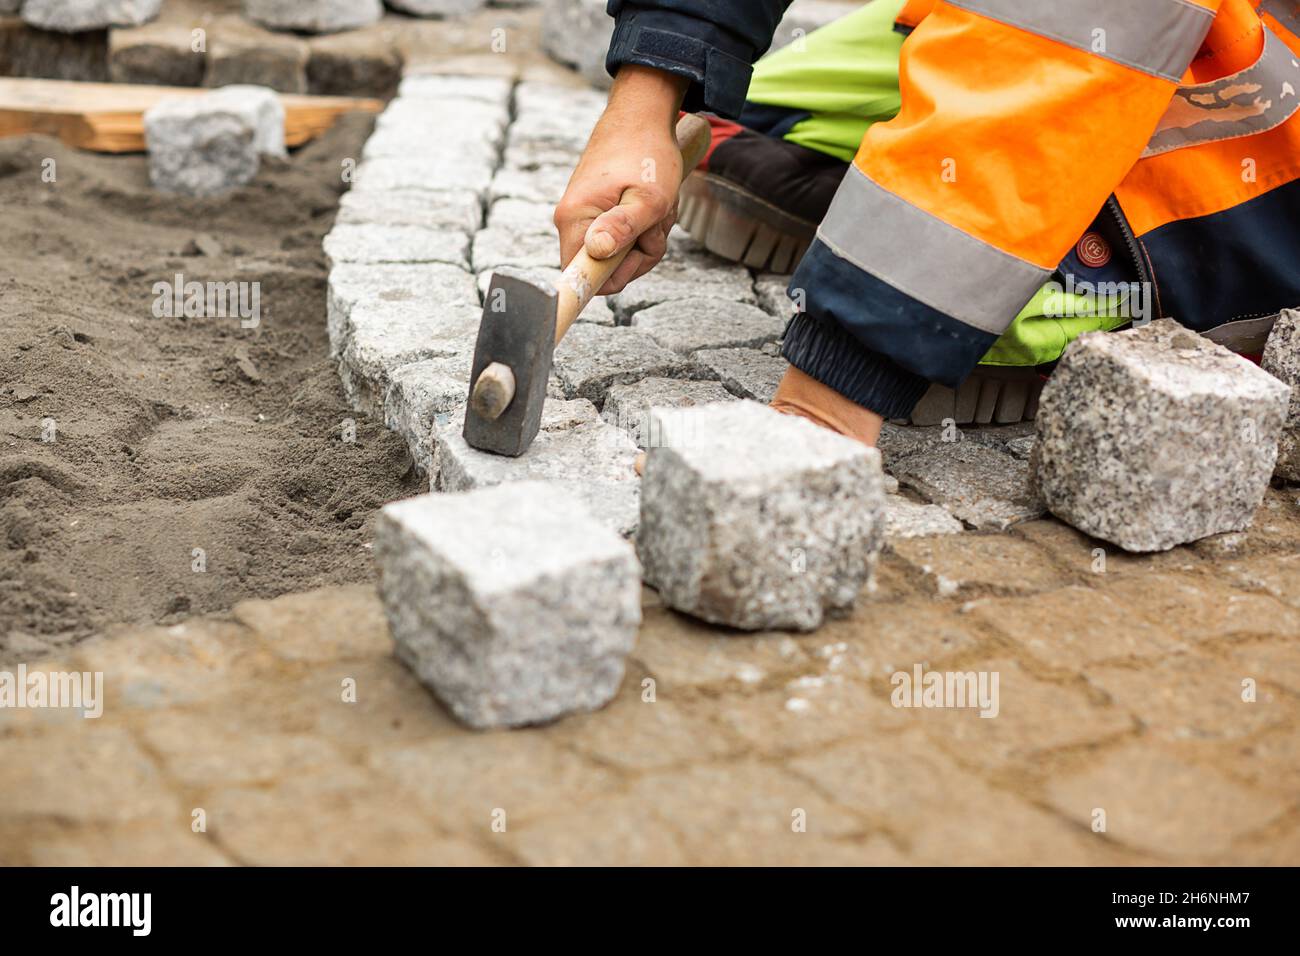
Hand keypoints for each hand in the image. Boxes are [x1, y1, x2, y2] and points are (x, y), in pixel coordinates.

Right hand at [554, 66, 689, 294]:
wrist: (642, 115)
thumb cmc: (647, 153)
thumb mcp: (648, 197)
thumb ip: (624, 226)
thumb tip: (597, 253)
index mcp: (575, 219)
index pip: (582, 277)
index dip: (611, 278)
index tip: (635, 257)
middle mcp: (573, 221)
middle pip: (609, 269)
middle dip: (641, 253)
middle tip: (655, 221)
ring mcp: (586, 217)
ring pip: (621, 254)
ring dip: (648, 237)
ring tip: (655, 207)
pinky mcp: (598, 212)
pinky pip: (624, 238)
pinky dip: (644, 226)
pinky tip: (651, 204)